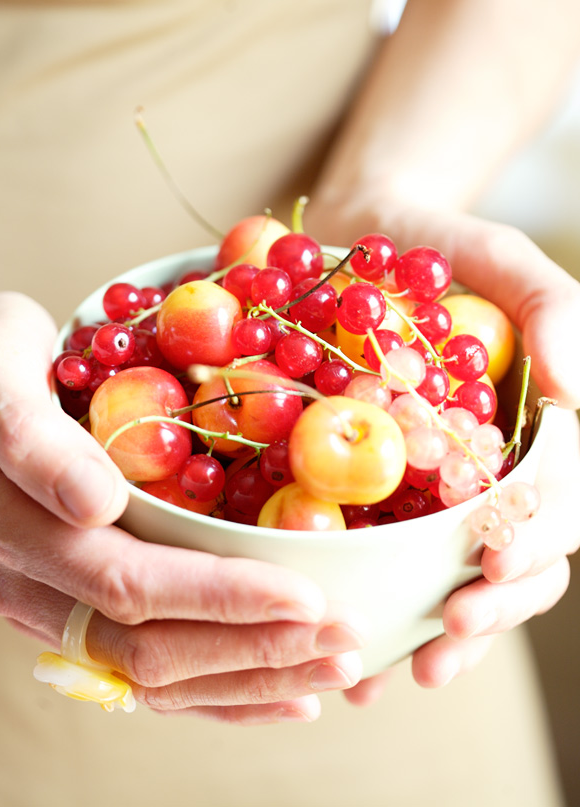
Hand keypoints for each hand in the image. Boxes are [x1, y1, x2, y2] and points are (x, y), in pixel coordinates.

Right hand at [0, 292, 366, 722]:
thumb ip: (29, 433)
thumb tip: (94, 504)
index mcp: (14, 522)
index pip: (128, 581)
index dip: (221, 597)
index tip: (308, 599)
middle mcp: (28, 581)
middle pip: (148, 647)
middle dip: (255, 651)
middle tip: (346, 644)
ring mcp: (48, 601)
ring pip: (150, 674)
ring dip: (249, 680)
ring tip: (332, 672)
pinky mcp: (71, 603)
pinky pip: (142, 668)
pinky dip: (215, 689)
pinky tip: (278, 693)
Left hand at [305, 199, 579, 703]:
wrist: (358, 237)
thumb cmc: (440, 246)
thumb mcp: (502, 259)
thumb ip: (555, 312)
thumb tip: (574, 394)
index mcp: (534, 434)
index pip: (558, 505)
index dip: (536, 541)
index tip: (493, 562)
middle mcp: (488, 473)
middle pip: (514, 560)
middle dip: (490, 608)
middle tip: (447, 637)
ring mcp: (431, 488)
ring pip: (453, 578)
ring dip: (436, 636)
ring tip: (397, 673)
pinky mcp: (371, 490)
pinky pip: (381, 557)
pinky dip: (374, 605)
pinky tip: (351, 640)